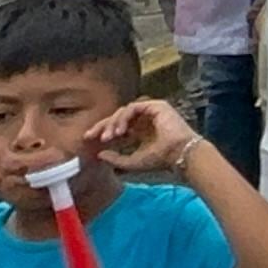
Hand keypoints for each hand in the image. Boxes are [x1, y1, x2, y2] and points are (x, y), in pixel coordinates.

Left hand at [85, 98, 200, 173]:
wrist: (179, 153)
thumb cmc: (161, 159)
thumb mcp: (132, 162)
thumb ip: (116, 159)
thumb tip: (99, 154)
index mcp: (141, 132)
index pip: (119, 128)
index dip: (103, 132)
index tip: (89, 140)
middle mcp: (145, 120)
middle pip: (118, 117)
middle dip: (103, 126)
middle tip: (91, 136)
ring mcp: (151, 112)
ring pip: (123, 111)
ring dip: (113, 123)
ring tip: (109, 137)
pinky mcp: (156, 106)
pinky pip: (133, 107)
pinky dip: (124, 118)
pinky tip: (120, 131)